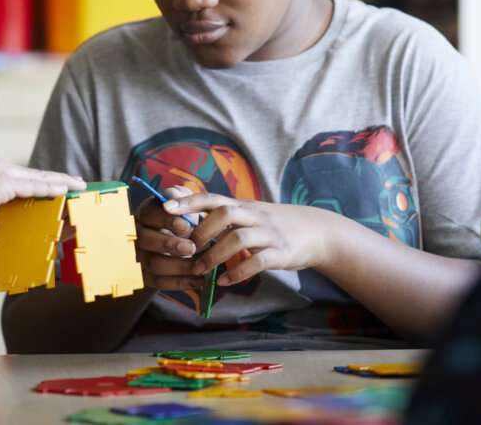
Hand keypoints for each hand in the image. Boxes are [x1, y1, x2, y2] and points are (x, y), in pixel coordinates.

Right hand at [0, 155, 86, 226]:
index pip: (14, 175)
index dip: (32, 179)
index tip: (46, 182)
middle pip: (31, 172)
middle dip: (53, 178)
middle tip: (74, 181)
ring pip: (39, 177)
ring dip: (60, 182)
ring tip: (79, 186)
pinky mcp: (4, 182)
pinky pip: (36, 185)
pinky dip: (53, 187)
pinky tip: (67, 191)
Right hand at [133, 185, 205, 290]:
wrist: (184, 241)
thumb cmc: (184, 218)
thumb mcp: (184, 204)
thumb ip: (180, 196)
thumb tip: (172, 195)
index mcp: (146, 213)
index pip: (149, 214)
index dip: (166, 220)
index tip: (186, 225)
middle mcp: (137, 234)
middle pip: (145, 240)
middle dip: (169, 245)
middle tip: (192, 248)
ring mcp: (139, 256)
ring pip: (152, 263)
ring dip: (178, 266)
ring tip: (200, 266)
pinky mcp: (145, 276)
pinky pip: (159, 282)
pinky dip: (180, 283)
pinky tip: (199, 281)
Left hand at [163, 193, 333, 285]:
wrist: (316, 231)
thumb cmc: (274, 224)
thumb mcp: (250, 214)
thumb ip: (224, 216)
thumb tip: (188, 218)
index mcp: (243, 206)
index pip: (212, 197)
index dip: (188, 201)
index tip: (164, 207)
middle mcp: (254, 215)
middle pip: (225, 212)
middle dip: (202, 230)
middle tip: (188, 248)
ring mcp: (268, 234)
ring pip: (239, 238)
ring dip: (215, 256)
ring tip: (201, 270)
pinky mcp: (280, 253)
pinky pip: (258, 261)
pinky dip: (239, 272)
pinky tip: (225, 281)